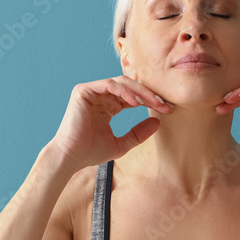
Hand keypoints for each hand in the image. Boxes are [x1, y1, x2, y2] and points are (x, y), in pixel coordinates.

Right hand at [50, 75, 171, 171]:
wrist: (72, 157)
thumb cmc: (92, 152)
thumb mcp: (122, 144)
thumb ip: (138, 133)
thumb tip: (158, 122)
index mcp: (108, 106)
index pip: (134, 97)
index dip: (150, 101)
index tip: (168, 109)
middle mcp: (100, 96)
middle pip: (130, 87)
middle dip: (149, 94)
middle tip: (165, 103)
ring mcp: (91, 92)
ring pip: (122, 83)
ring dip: (140, 91)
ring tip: (154, 101)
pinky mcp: (84, 91)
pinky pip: (109, 84)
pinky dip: (123, 91)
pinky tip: (135, 102)